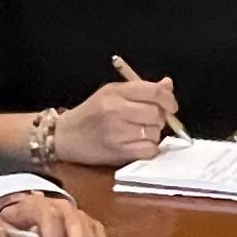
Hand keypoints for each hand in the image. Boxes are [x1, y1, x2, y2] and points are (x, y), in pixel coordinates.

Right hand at [56, 75, 177, 163]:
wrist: (66, 136)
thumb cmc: (91, 113)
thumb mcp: (112, 93)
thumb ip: (141, 89)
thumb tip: (168, 85)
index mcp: (116, 91)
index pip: (154, 91)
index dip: (169, 99)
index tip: (171, 106)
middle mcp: (116, 110)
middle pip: (156, 114)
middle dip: (160, 118)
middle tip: (150, 121)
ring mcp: (117, 132)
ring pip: (154, 133)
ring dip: (153, 134)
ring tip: (139, 133)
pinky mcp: (118, 152)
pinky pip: (149, 150)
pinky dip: (149, 149)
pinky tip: (139, 145)